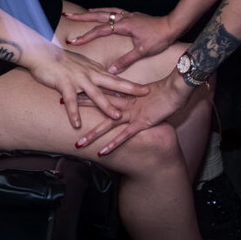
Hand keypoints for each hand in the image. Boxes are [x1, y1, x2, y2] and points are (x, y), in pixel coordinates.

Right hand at [22, 45, 149, 128]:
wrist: (42, 53)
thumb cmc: (61, 60)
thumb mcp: (82, 65)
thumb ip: (93, 72)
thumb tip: (104, 77)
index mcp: (96, 70)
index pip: (117, 78)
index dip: (132, 84)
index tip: (147, 88)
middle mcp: (90, 74)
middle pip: (114, 82)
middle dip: (130, 89)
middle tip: (145, 94)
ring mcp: (79, 79)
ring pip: (96, 94)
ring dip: (107, 106)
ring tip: (117, 117)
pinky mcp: (65, 84)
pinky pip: (71, 100)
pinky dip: (74, 113)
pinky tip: (77, 124)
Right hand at [63, 7, 180, 72]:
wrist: (174, 25)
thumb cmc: (160, 38)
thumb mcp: (143, 51)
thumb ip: (126, 60)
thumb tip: (112, 70)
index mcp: (125, 26)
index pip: (101, 31)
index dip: (86, 36)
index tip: (73, 41)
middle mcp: (125, 18)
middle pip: (99, 15)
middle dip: (82, 16)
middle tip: (67, 16)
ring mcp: (129, 15)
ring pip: (107, 11)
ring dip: (93, 12)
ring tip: (81, 13)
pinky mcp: (133, 15)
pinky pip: (115, 11)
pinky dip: (106, 11)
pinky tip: (103, 12)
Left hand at [77, 74, 197, 155]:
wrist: (179, 86)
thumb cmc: (169, 87)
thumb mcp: (150, 89)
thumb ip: (139, 93)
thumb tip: (133, 92)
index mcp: (128, 93)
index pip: (104, 89)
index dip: (88, 88)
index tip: (74, 86)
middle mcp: (126, 103)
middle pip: (99, 104)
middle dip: (80, 105)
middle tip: (61, 105)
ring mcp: (133, 113)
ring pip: (107, 125)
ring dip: (92, 135)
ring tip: (77, 144)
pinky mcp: (141, 122)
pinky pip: (124, 136)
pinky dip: (113, 145)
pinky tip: (102, 153)